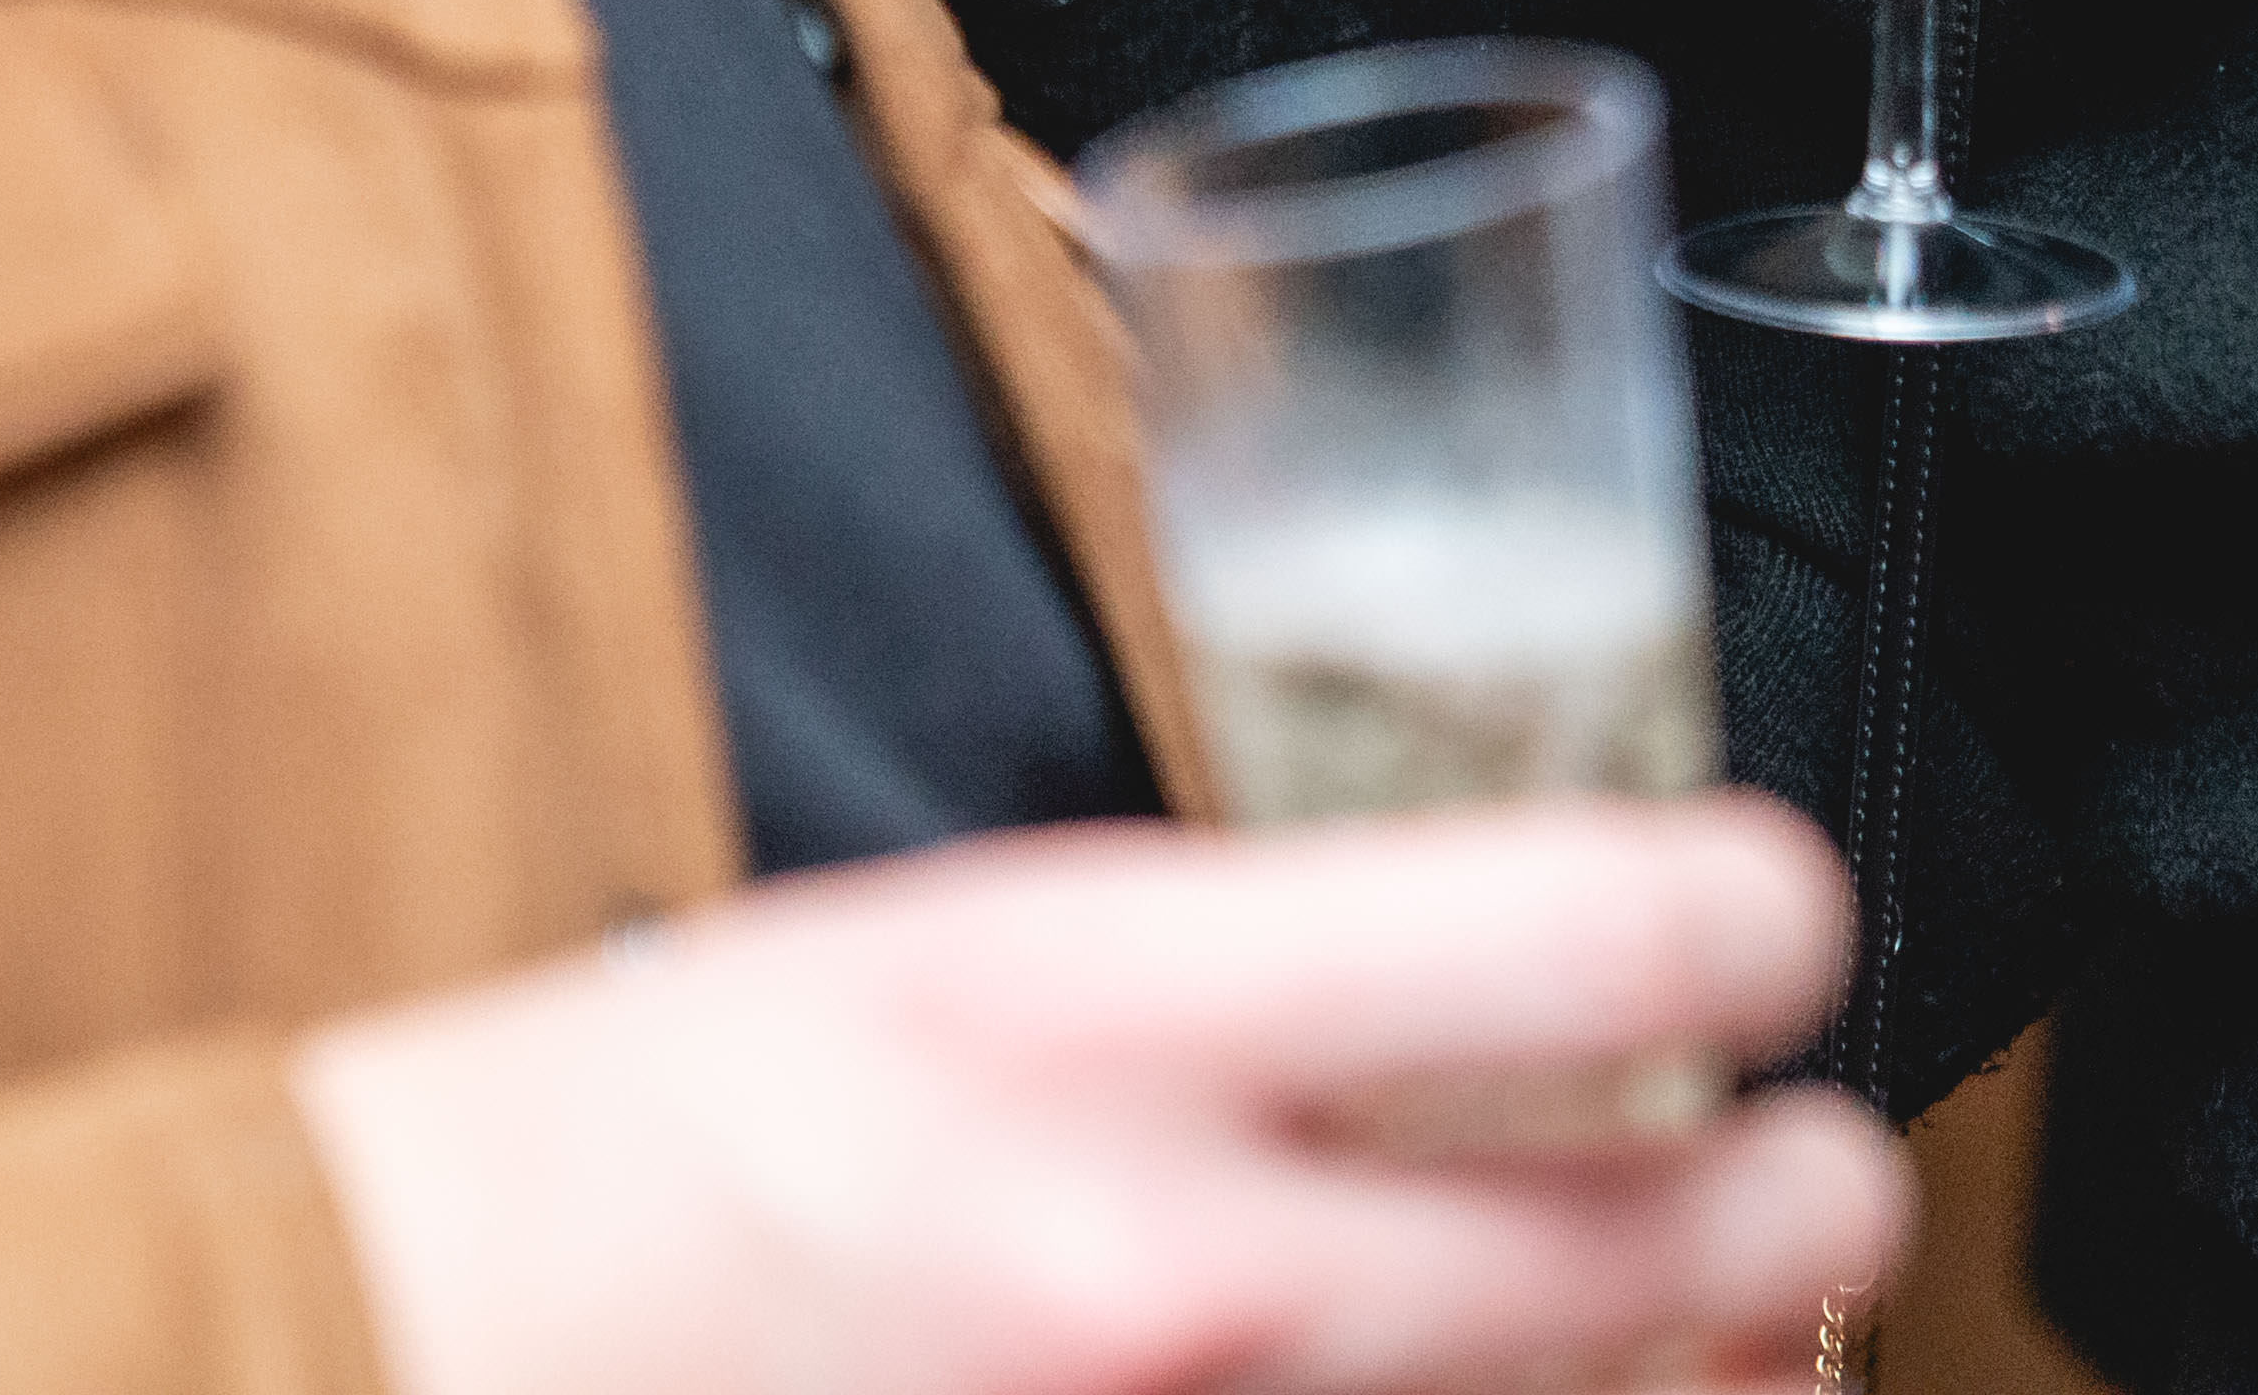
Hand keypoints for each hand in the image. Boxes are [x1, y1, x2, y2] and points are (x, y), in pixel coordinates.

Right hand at [293, 804, 1904, 1394]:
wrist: (445, 1343)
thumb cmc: (705, 1134)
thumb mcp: (1000, 945)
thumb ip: (1288, 965)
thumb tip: (1574, 986)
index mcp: (1115, 1020)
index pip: (1593, 930)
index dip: (1759, 910)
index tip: (1778, 917)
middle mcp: (1186, 1274)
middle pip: (1693, 1252)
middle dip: (1810, 1207)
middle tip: (1812, 1177)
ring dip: (1713, 1375)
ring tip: (1717, 1328)